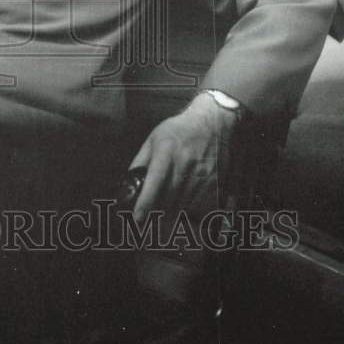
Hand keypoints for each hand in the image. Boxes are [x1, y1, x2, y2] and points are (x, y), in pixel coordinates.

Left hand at [127, 92, 236, 224]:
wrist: (212, 123)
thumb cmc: (179, 131)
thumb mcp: (153, 139)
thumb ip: (140, 161)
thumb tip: (128, 182)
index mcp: (166, 152)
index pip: (155, 182)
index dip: (146, 202)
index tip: (138, 219)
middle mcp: (185, 164)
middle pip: (168, 199)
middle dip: (156, 213)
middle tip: (147, 220)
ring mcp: (202, 174)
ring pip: (183, 205)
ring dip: (170, 214)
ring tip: (162, 214)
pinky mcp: (215, 182)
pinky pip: (199, 205)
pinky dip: (187, 210)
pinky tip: (181, 206)